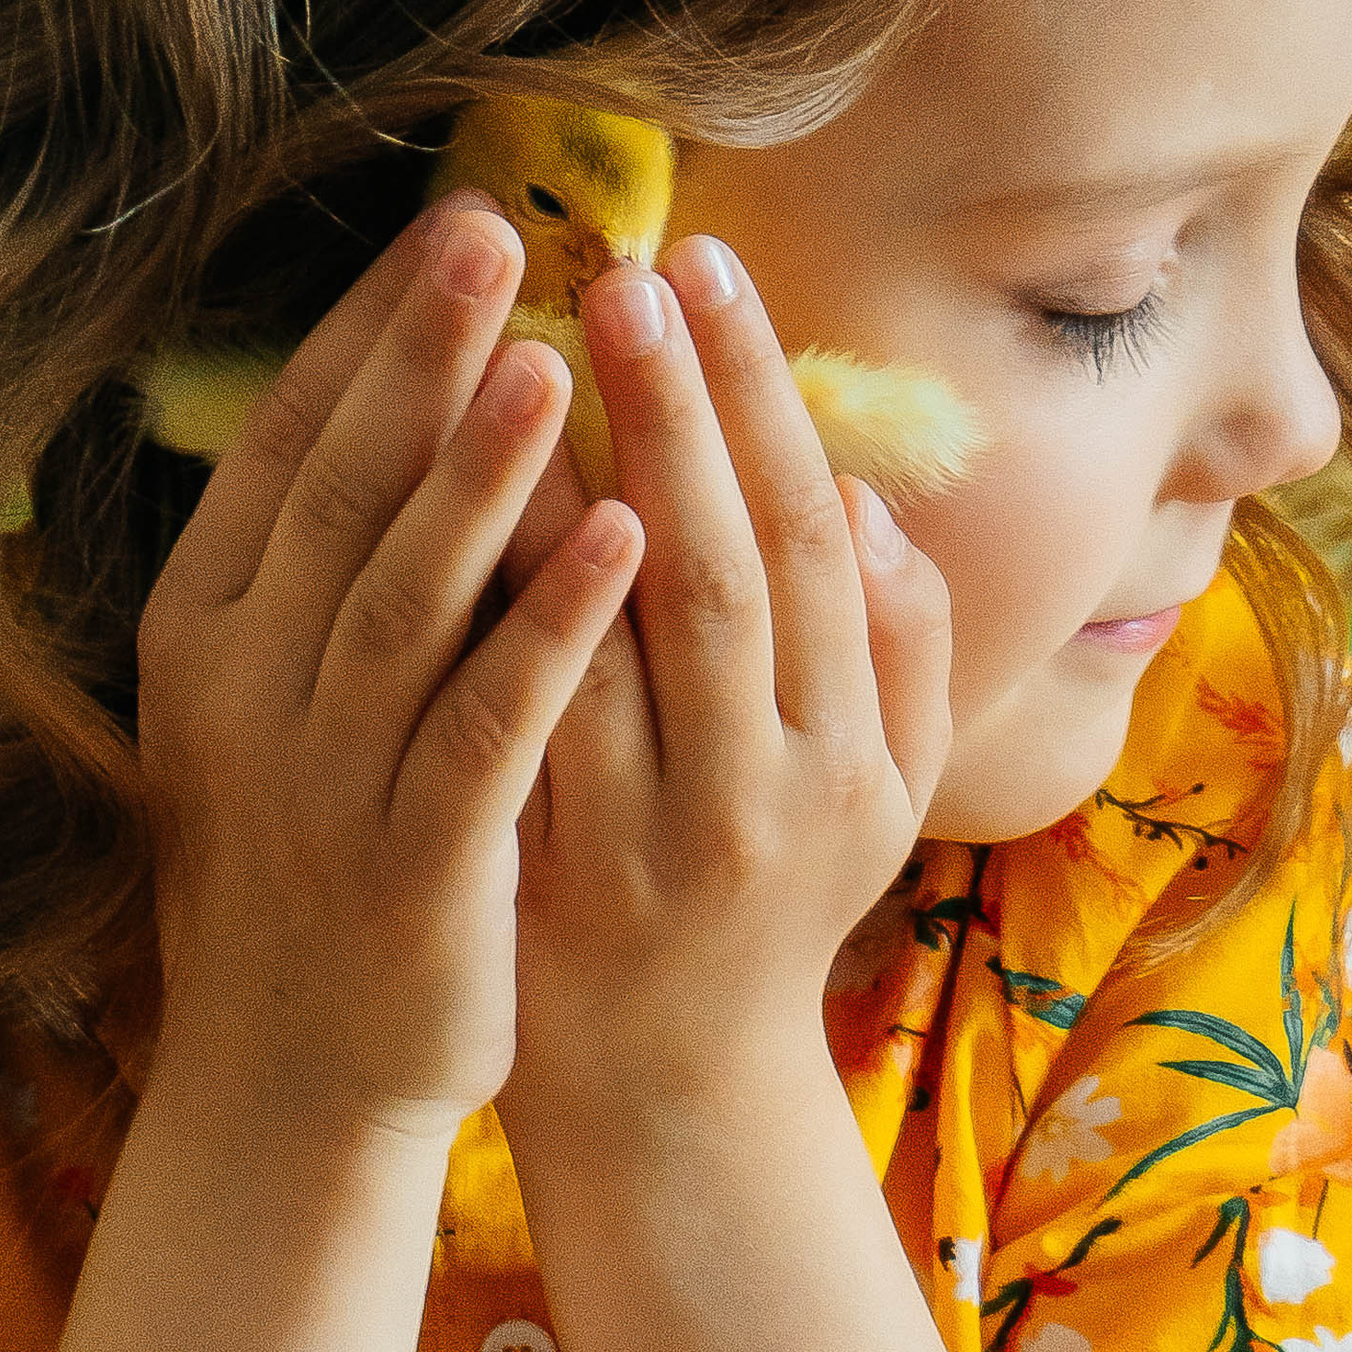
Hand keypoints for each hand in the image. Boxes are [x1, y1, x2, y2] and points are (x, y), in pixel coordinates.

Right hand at [135, 195, 641, 1143]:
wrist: (294, 1078)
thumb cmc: (311, 862)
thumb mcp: (277, 699)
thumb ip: (325, 561)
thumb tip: (408, 388)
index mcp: (204, 629)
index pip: (286, 445)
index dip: (366, 329)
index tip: (448, 217)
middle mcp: (245, 690)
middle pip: (342, 491)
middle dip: (418, 355)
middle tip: (493, 229)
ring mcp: (322, 779)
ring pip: (404, 595)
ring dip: (481, 469)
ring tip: (553, 353)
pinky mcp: (411, 863)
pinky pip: (487, 723)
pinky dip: (550, 626)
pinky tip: (622, 536)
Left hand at [493, 234, 953, 1152]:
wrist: (671, 1085)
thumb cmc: (775, 898)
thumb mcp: (881, 790)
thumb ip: (898, 649)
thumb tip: (864, 501)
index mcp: (854, 752)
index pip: (809, 538)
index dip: (763, 399)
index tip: (705, 267)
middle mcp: (763, 791)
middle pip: (720, 569)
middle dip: (676, 411)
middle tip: (619, 267)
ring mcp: (649, 838)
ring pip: (610, 642)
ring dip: (566, 492)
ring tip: (520, 351)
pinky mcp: (549, 872)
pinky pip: (516, 716)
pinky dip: (490, 609)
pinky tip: (452, 505)